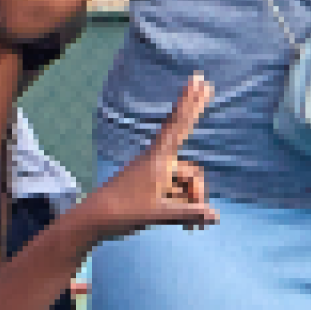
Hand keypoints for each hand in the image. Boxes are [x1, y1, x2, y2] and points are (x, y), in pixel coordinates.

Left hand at [74, 74, 222, 242]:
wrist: (94, 220)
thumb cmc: (125, 213)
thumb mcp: (160, 214)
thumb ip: (190, 213)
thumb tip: (216, 215)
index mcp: (158, 159)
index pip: (178, 123)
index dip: (191, 102)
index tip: (198, 80)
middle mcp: (158, 160)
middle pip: (184, 132)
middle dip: (195, 108)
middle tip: (206, 82)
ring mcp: (155, 171)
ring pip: (187, 178)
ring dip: (193, 201)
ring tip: (191, 229)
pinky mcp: (152, 183)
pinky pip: (177, 188)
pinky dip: (184, 205)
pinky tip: (187, 228)